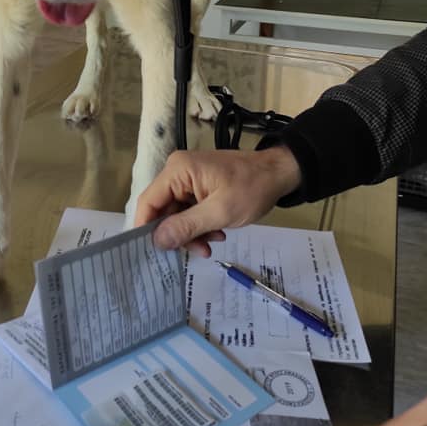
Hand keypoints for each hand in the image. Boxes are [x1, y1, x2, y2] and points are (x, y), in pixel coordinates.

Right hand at [135, 146, 301, 255]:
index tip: (151, 254)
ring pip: (176, 214)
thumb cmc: (252, 188)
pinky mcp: (198, 186)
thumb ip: (186, 226)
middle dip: (178, 234)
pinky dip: (200, 225)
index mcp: (177, 171)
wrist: (280, 173)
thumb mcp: (220, 212)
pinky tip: (217, 233)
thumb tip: (157, 241)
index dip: (146, 229)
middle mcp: (177, 171)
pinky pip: (189, 210)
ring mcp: (188, 179)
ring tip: (213, 243)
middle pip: (162, 210)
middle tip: (198, 252)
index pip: (148, 202)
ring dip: (192, 233)